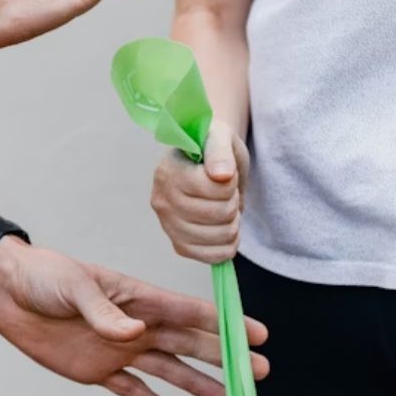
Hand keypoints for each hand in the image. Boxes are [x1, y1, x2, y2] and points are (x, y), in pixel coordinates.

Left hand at [0, 238, 268, 395]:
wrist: (7, 292)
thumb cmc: (43, 276)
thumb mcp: (74, 286)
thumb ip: (105, 312)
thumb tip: (134, 333)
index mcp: (138, 297)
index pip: (190, 312)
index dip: (225, 323)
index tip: (256, 334)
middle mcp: (136, 324)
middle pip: (190, 343)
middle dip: (225, 357)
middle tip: (258, 371)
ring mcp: (119, 348)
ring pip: (169, 369)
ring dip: (198, 385)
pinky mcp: (98, 370)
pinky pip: (133, 390)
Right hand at [151, 120, 249, 263]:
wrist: (209, 165)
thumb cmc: (213, 150)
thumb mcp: (220, 138)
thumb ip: (220, 152)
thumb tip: (221, 175)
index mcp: (168, 172)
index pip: (216, 188)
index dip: (231, 182)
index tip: (225, 173)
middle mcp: (162, 201)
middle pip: (220, 214)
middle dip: (233, 202)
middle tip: (225, 192)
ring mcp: (168, 226)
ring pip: (220, 236)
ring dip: (233, 222)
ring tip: (223, 207)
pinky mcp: (179, 246)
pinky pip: (213, 257)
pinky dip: (228, 245)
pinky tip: (224, 229)